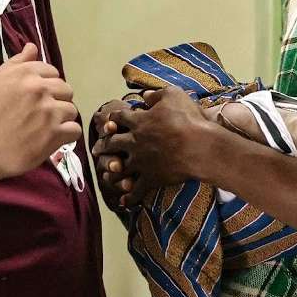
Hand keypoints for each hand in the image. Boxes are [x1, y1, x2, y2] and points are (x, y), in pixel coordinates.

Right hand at [0, 43, 82, 182]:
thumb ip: (16, 63)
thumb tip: (32, 47)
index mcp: (26, 74)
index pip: (52, 72)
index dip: (46, 85)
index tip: (36, 98)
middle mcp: (40, 89)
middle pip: (65, 90)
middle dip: (56, 100)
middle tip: (41, 114)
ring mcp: (49, 112)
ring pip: (71, 109)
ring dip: (61, 119)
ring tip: (46, 128)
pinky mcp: (54, 134)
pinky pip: (74, 130)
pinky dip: (66, 136)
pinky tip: (53, 139)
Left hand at [97, 88, 214, 206]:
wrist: (199, 146)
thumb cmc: (188, 118)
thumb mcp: (173, 96)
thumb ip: (157, 94)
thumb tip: (145, 94)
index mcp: (139, 121)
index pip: (119, 118)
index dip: (113, 119)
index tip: (108, 122)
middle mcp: (135, 142)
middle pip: (113, 143)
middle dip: (104, 146)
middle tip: (97, 149)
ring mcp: (141, 162)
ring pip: (119, 167)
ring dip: (111, 170)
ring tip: (106, 174)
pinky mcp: (151, 178)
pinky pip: (137, 190)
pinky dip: (129, 197)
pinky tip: (123, 203)